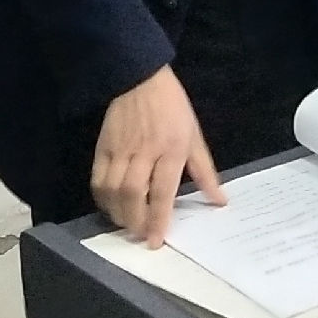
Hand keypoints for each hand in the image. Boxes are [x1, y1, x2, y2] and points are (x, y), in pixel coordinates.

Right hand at [93, 66, 226, 246]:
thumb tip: (220, 201)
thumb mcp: (195, 136)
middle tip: (141, 235)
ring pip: (113, 189)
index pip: (163, 190)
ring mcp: (120, 149)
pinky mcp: (102, 146)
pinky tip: (110, 206)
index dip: (158, 218)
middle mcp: (144, 151)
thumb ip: (205, 172)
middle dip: (135, 220)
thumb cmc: (173, 107)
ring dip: (118, 213)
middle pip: (134, 194)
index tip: (156, 240)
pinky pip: (97, 178)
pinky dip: (102, 198)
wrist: (140, 77)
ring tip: (127, 224)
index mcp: (172, 148)